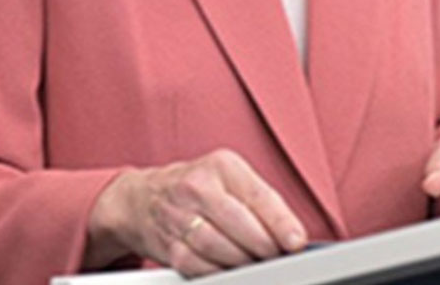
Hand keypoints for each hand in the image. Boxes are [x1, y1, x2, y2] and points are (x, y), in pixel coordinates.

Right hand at [85, 149, 307, 276]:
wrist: (143, 199)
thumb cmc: (197, 188)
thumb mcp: (231, 179)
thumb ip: (262, 204)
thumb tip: (293, 237)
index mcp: (220, 167)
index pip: (256, 195)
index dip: (280, 222)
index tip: (296, 242)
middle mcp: (196, 187)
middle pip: (239, 225)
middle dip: (264, 248)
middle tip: (276, 257)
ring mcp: (178, 216)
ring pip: (219, 248)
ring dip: (244, 263)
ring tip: (255, 264)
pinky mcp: (169, 245)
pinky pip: (200, 267)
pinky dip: (220, 273)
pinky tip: (230, 270)